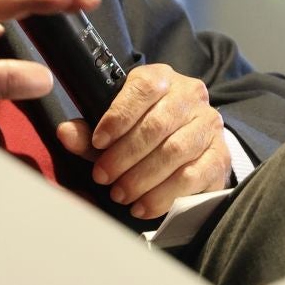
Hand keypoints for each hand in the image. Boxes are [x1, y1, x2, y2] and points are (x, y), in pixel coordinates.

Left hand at [54, 65, 229, 219]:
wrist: (185, 137)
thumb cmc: (141, 128)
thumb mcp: (112, 125)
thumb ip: (87, 131)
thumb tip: (65, 134)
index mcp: (161, 78)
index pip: (142, 90)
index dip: (118, 117)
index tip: (98, 142)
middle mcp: (190, 96)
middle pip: (157, 126)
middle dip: (125, 156)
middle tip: (103, 178)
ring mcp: (208, 126)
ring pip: (176, 152)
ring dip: (143, 178)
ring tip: (120, 194)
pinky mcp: (220, 156)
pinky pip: (193, 177)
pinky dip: (164, 195)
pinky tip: (143, 206)